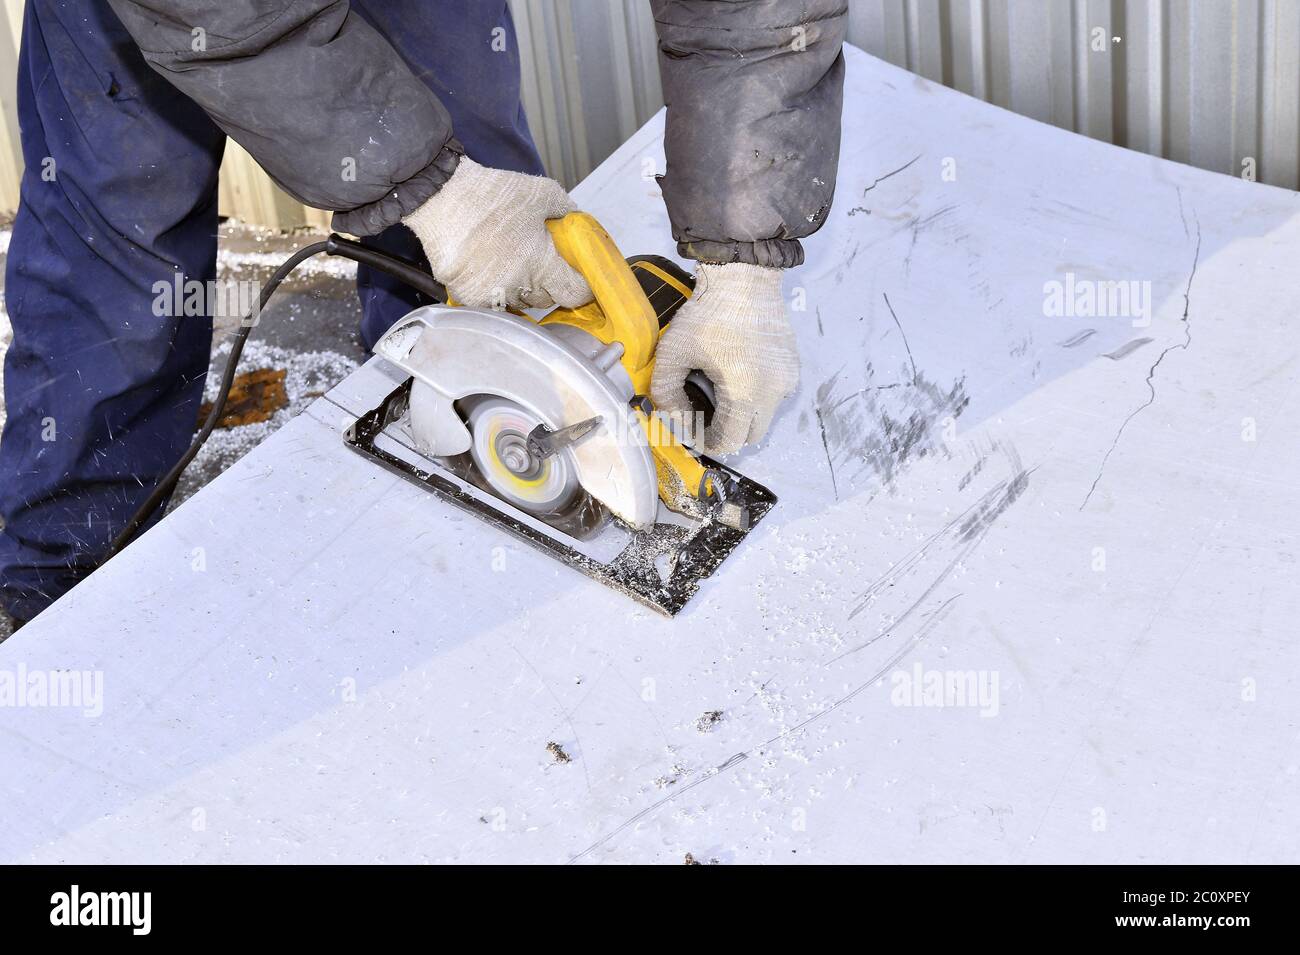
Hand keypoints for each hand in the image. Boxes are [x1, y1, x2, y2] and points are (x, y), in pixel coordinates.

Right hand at [403, 158, 591, 309]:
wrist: (442, 196)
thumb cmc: (491, 193)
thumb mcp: (541, 192)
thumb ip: (567, 211)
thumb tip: (579, 224)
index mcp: (542, 264)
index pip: (574, 294)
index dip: (580, 286)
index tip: (577, 278)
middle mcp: (519, 285)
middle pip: (546, 299)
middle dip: (548, 283)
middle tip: (538, 260)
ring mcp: (492, 295)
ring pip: (519, 304)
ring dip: (521, 288)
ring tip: (510, 261)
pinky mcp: (469, 297)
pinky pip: (493, 304)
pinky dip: (496, 292)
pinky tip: (490, 269)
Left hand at [650, 263, 798, 455]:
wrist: (744, 279)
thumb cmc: (709, 312)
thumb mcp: (673, 353)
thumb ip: (665, 393)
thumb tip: (674, 417)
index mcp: (744, 392)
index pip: (729, 441)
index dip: (707, 442)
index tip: (693, 430)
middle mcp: (772, 392)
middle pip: (750, 435)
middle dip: (726, 431)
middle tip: (703, 414)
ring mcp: (787, 379)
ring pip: (764, 416)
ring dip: (742, 414)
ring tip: (718, 390)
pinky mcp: (792, 367)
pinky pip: (774, 396)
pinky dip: (756, 396)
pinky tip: (736, 374)